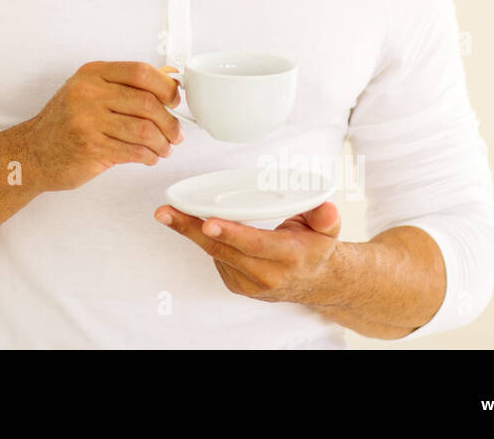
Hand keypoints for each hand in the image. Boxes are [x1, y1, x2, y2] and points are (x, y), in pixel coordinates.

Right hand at [22, 61, 182, 191]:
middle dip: (169, 121)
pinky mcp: (90, 147)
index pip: (140, 72)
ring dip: (162, 143)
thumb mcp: (89, 92)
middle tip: (176, 133)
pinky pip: (133, 151)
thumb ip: (126, 85)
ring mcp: (87, 120)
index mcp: (92, 74)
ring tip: (164, 148)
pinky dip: (149, 156)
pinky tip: (150, 157)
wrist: (32, 152)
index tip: (174, 100)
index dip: (165, 86)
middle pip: (147, 102)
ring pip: (144, 129)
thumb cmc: (65, 123)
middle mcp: (88, 93)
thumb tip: (168, 76)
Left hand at [153, 202, 342, 303]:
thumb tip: (326, 207)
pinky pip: (216, 259)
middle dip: (191, 229)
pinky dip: (206, 241)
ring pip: (214, 254)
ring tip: (169, 213)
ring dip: (190, 233)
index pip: (256, 245)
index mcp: (290, 257)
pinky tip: (198, 226)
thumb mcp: (327, 230)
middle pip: (223, 249)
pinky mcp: (237, 286)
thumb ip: (325, 217)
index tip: (208, 223)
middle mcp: (268, 275)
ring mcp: (250, 284)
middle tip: (166, 212)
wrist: (316, 282)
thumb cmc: (315, 248)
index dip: (231, 233)